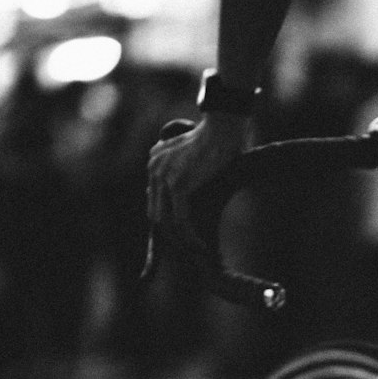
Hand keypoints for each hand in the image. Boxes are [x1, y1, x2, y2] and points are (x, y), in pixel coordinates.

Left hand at [146, 111, 252, 252]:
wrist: (224, 129)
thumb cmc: (217, 141)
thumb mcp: (191, 154)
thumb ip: (180, 170)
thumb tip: (180, 197)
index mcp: (155, 161)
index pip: (155, 202)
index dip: (168, 223)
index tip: (183, 237)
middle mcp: (154, 168)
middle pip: (156, 214)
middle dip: (172, 235)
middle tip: (191, 248)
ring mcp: (163, 176)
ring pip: (167, 221)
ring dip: (182, 240)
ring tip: (197, 250)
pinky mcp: (178, 185)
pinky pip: (181, 220)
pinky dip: (190, 236)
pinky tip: (201, 245)